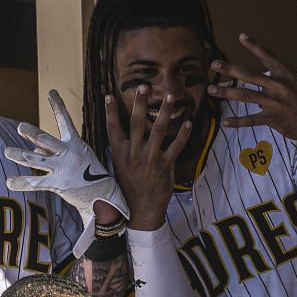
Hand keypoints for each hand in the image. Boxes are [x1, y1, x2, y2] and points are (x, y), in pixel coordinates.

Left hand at [6, 89, 128, 223]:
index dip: (58, 106)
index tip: (51, 92)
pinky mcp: (57, 184)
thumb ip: (53, 150)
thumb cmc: (89, 173)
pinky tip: (9, 182)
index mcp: (75, 143)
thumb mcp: (79, 155)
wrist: (102, 195)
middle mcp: (67, 154)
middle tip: (21, 127)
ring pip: (36, 160)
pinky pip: (35, 182)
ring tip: (8, 152)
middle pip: (46, 140)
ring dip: (20, 155)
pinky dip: (21, 183)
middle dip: (32, 133)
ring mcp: (62, 169)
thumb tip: (34, 148)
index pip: (65, 121)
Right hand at [103, 87, 192, 230]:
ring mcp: (150, 159)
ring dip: (165, 112)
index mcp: (120, 154)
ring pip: (158, 130)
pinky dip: (182, 134)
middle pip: (136, 123)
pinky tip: (188, 122)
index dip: (110, 111)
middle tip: (143, 86)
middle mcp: (133, 154)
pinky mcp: (165, 166)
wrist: (141, 210)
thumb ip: (120, 150)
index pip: (112, 128)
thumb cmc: (130, 188)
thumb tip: (116, 134)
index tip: (108, 95)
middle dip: (140, 103)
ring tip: (170, 96)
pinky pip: (176, 146)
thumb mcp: (119, 168)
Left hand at [210, 34, 296, 144]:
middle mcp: (278, 86)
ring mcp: (274, 103)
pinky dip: (237, 122)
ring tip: (211, 90)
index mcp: (286, 74)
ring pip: (245, 96)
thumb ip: (279, 81)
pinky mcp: (272, 119)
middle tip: (214, 65)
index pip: (268, 56)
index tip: (241, 36)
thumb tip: (261, 86)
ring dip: (226, 93)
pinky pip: (251, 120)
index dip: (254, 46)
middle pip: (248, 75)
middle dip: (229, 69)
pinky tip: (225, 122)